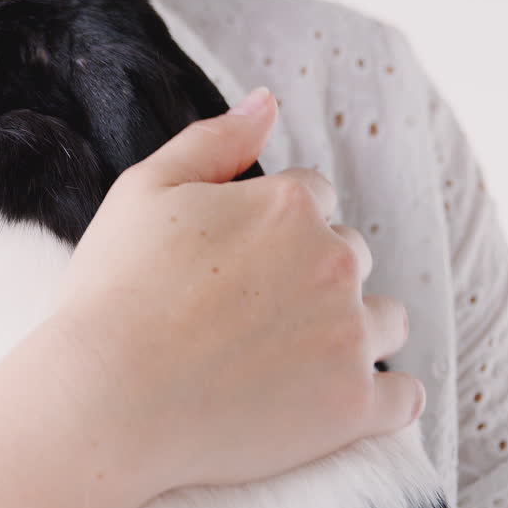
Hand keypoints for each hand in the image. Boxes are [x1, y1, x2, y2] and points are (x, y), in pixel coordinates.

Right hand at [51, 85, 424, 496]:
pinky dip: (379, 399)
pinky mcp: (354, 407)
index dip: (268, 230)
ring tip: (285, 358)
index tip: (228, 266)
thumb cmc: (113, 293)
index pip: (311, 200)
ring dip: (350, 330)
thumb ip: (213, 140)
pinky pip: (404, 397)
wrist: (103, 400)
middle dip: (309, 276)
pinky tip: (334, 400)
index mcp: (289, 204)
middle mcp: (334, 262)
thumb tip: (267, 100)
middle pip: (348, 256)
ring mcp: (350, 337)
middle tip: (244, 315)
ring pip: (384, 320)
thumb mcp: (143, 191)